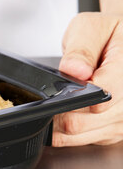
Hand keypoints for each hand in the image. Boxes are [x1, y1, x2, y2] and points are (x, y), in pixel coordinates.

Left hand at [52, 12, 122, 145]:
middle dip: (62, 111)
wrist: (119, 45)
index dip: (76, 96)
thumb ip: (81, 48)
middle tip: (53, 99)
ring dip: (62, 125)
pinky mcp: (118, 129)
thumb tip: (75, 69)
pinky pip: (88, 140)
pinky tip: (67, 117)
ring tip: (58, 107)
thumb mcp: (90, 28)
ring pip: (84, 133)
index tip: (63, 92)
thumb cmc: (107, 35)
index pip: (104, 93)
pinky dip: (70, 133)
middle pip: (89, 118)